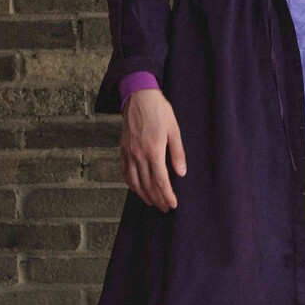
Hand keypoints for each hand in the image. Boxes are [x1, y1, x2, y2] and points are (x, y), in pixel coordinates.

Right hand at [120, 89, 186, 211]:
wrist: (138, 97)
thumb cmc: (159, 111)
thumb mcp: (174, 130)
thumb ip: (177, 153)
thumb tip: (181, 173)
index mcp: (153, 150)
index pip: (160, 181)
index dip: (167, 195)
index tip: (173, 204)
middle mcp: (139, 154)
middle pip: (148, 185)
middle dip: (157, 199)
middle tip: (165, 208)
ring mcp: (129, 153)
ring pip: (135, 182)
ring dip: (144, 195)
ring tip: (152, 203)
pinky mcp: (123, 150)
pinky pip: (125, 172)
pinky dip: (131, 184)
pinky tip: (137, 189)